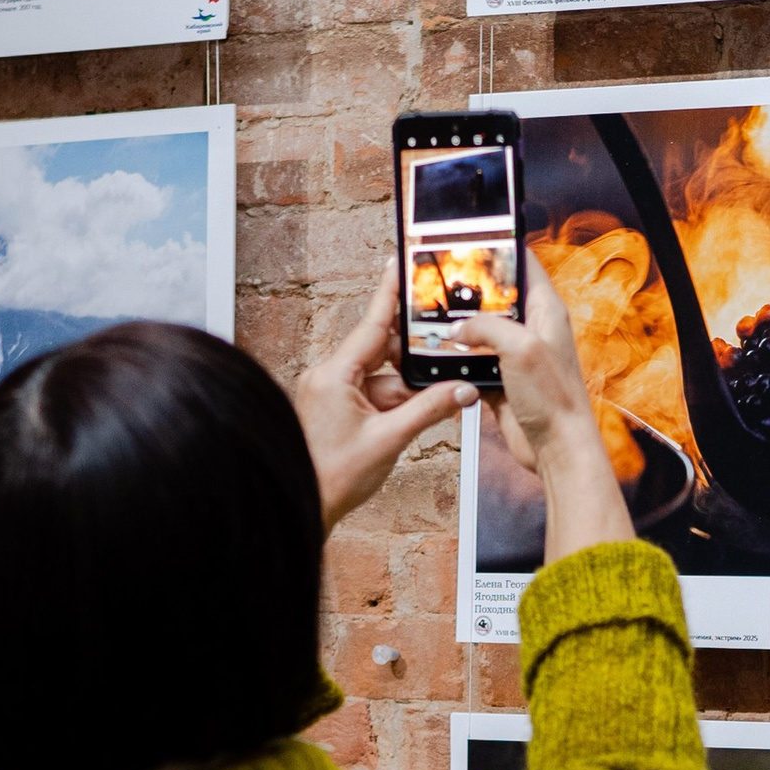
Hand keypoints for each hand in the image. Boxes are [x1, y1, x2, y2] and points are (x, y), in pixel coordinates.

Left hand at [293, 268, 472, 530]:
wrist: (308, 506)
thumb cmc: (334, 477)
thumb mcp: (389, 441)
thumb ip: (428, 411)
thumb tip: (461, 391)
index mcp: (334, 376)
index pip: (371, 325)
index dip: (389, 294)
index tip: (399, 263)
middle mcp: (329, 377)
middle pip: (381, 350)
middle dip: (415, 358)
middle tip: (447, 352)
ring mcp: (332, 392)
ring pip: (382, 376)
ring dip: (409, 387)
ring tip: (440, 396)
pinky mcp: (337, 408)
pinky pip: (374, 394)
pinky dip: (398, 402)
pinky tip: (422, 411)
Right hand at [453, 252, 632, 561]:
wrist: (556, 448)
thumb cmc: (554, 399)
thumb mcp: (519, 349)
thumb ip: (486, 328)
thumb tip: (459, 329)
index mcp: (546, 310)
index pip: (524, 265)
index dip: (499, 249)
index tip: (471, 239)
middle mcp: (532, 329)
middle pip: (497, 297)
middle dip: (469, 291)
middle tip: (440, 281)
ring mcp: (516, 355)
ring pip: (482, 329)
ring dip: (459, 327)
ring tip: (432, 316)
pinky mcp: (502, 379)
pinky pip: (474, 360)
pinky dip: (457, 358)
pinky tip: (438, 354)